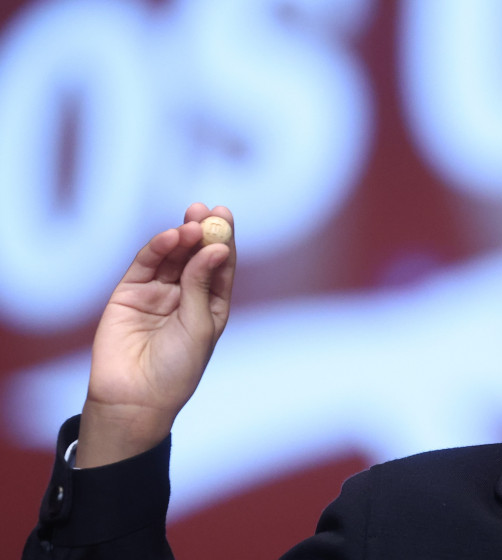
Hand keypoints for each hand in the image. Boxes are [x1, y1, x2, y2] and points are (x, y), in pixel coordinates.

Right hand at [76, 204, 235, 467]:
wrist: (136, 398)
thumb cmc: (177, 369)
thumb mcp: (199, 326)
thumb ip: (202, 286)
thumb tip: (216, 248)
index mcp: (211, 305)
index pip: (220, 265)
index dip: (223, 240)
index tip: (226, 215)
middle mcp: (185, 295)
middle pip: (196, 254)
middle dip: (203, 231)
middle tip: (208, 210)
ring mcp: (157, 293)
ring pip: (172, 256)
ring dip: (182, 237)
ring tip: (192, 223)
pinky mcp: (129, 294)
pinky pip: (146, 265)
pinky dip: (158, 248)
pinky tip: (172, 236)